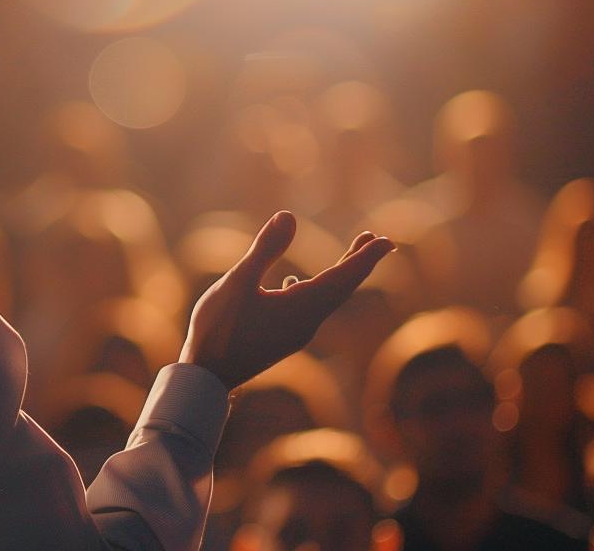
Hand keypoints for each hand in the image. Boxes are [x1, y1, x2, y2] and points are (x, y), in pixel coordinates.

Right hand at [178, 211, 394, 389]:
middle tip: (378, 241)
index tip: (387, 242)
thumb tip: (288, 216)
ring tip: (350, 256)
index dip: (365, 258)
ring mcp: (295, 333)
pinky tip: (291, 283)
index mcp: (301, 308)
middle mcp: (306, 323)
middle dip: (359, 263)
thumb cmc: (219, 330)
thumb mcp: (238, 283)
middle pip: (342, 289)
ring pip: (326, 300)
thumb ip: (265, 250)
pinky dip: (313, 290)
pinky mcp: (281, 338)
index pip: (343, 278)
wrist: (206, 378)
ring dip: (340, 275)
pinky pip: (308, 309)